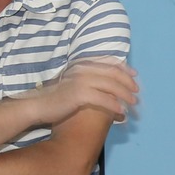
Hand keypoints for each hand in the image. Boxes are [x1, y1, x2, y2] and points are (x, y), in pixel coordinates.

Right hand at [23, 59, 139, 127]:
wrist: (38, 106)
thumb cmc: (56, 97)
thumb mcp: (72, 83)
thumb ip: (87, 80)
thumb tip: (105, 85)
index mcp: (82, 65)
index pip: (108, 62)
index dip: (124, 68)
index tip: (134, 75)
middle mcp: (83, 70)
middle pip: (113, 73)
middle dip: (128, 82)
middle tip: (136, 91)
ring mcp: (81, 81)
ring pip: (111, 86)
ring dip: (125, 95)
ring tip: (133, 103)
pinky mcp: (80, 95)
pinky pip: (104, 99)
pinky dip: (115, 105)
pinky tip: (121, 112)